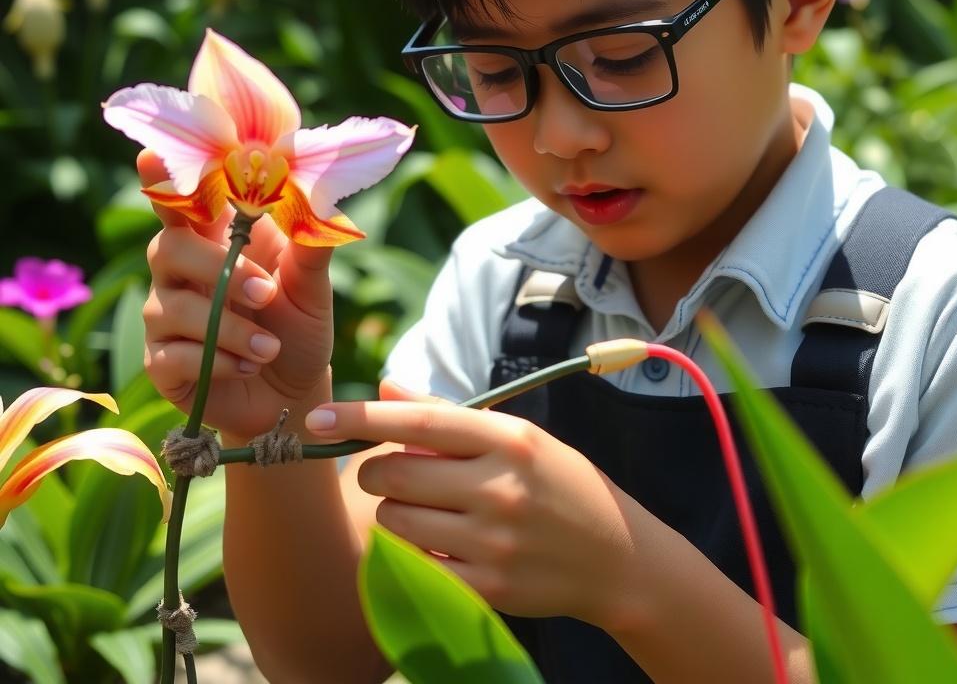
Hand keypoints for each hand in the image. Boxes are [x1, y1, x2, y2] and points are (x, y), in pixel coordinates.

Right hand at [140, 149, 334, 439]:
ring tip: (269, 347)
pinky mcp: (160, 360)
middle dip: (219, 270)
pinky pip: (176, 354)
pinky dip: (221, 362)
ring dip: (231, 328)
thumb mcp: (313, 285)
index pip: (183, 200)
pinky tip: (249, 365)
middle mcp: (180, 270)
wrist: (295, 392)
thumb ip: (311, 244)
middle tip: (266, 294)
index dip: (163, 179)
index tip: (151, 155)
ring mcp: (165, 314)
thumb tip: (326, 203)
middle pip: (168, 248)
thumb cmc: (299, 326)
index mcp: (217, 239)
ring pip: (176, 307)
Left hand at [307, 380, 641, 626]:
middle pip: (395, 473)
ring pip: (397, 522)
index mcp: (508, 439)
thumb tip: (385, 387)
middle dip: (377, 471)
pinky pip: (416, 568)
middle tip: (391, 473)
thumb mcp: (517, 437)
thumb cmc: (560, 484)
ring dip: (395, 513)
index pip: (419, 420)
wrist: (618, 556)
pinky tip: (439, 546)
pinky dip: (414, 555)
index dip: (361, 418)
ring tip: (426, 510)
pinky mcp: (489, 589)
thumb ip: (449, 415)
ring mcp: (494, 541)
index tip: (317, 419)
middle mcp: (500, 486)